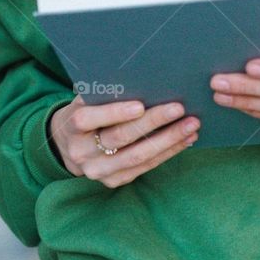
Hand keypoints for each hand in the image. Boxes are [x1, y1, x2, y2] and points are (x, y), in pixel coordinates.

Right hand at [49, 96, 199, 186]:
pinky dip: (168, 152)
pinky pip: (145, 167)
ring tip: (191, 125)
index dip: (115, 112)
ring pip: (137, 156)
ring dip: (169, 140)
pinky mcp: (113, 181)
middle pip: (120, 138)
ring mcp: (98, 170)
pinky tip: (185, 140)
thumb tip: (141, 79)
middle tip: (178, 109)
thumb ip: (105, 92)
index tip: (140, 105)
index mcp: (71, 126)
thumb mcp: (86, 99)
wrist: (68, 145)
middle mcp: (82, 152)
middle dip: (153, 122)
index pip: (90, 119)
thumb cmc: (85, 111)